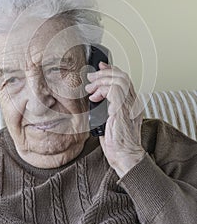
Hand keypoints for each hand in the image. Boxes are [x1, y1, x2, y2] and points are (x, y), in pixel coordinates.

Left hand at [85, 62, 145, 177]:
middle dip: (104, 73)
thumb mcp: (110, 120)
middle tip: (91, 77)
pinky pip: (114, 89)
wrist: (125, 156)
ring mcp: (130, 105)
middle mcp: (134, 102)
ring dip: (101, 80)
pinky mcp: (122, 109)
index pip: (125, 80)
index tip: (101, 67)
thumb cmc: (117, 143)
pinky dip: (101, 90)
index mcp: (132, 104)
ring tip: (90, 88)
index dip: (113, 70)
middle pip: (122, 76)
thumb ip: (107, 107)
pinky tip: (94, 98)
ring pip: (118, 80)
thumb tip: (95, 97)